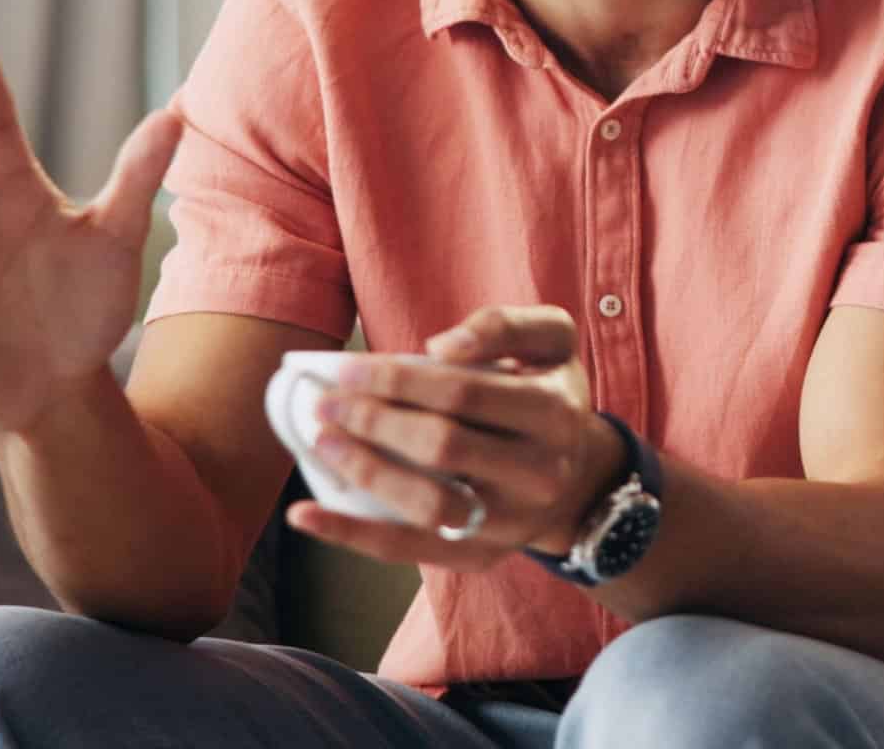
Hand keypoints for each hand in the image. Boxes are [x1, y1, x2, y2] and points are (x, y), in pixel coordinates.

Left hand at [285, 305, 622, 571]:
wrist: (579, 475)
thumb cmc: (547, 393)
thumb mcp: (550, 341)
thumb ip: (505, 325)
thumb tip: (442, 346)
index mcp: (554, 413)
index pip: (464, 393)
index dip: (398, 380)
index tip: (346, 370)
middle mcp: (540, 474)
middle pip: (442, 447)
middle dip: (373, 422)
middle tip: (326, 404)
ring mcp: (512, 523)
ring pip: (428, 505)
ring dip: (364, 472)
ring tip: (322, 443)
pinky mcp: (482, 557)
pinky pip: (409, 551)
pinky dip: (351, 534)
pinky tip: (304, 515)